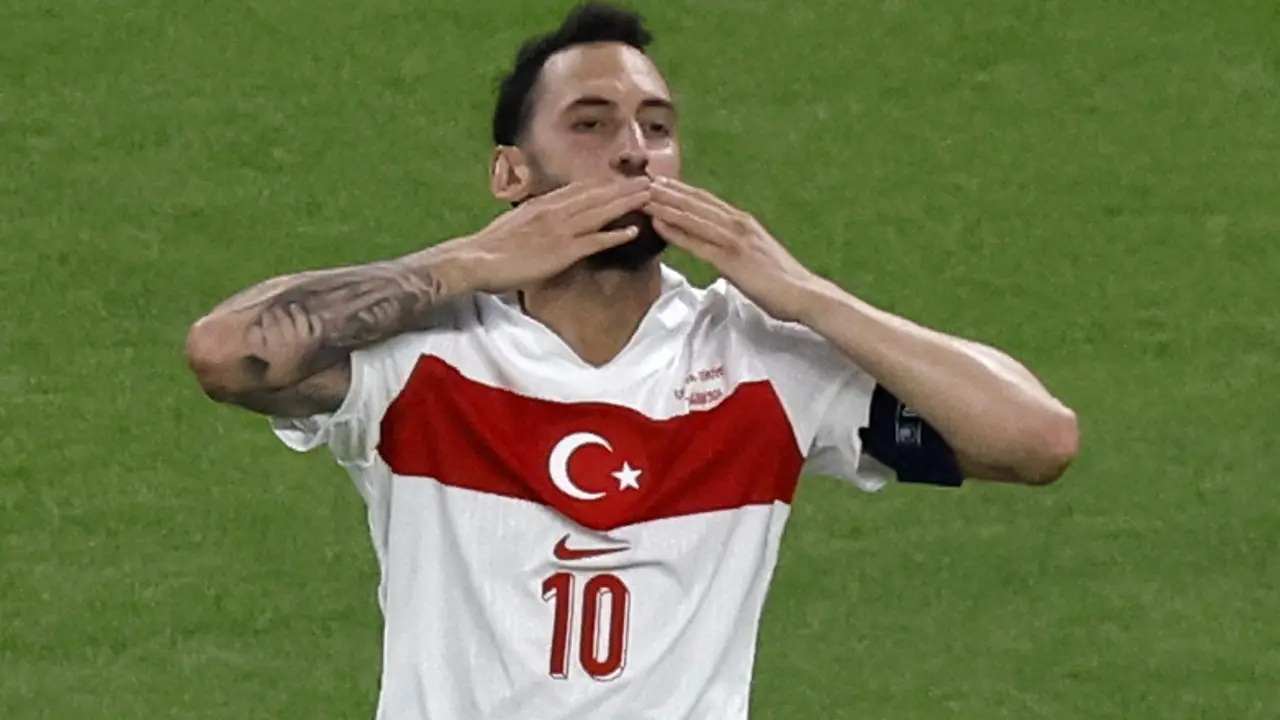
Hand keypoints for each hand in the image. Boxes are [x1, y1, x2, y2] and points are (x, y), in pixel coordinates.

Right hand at [446, 177, 651, 293]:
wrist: (476, 259)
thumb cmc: (491, 247)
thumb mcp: (516, 223)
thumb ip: (535, 217)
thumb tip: (546, 215)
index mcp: (544, 204)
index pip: (581, 189)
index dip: (606, 184)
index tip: (626, 179)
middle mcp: (555, 211)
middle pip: (597, 195)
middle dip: (624, 188)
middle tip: (650, 181)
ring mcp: (560, 230)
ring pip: (600, 212)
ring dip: (627, 204)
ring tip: (650, 197)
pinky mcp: (562, 251)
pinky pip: (594, 241)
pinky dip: (615, 235)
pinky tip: (634, 231)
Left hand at [645, 177, 818, 321]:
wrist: (802, 293)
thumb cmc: (782, 281)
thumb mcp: (756, 255)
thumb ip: (737, 246)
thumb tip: (721, 247)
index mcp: (743, 222)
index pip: (707, 201)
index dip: (683, 190)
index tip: (662, 182)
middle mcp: (738, 224)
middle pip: (696, 203)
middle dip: (668, 191)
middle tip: (643, 180)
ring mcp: (734, 240)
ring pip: (693, 217)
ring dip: (666, 205)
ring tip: (642, 196)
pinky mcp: (730, 259)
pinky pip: (697, 242)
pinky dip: (675, 231)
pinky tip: (658, 224)